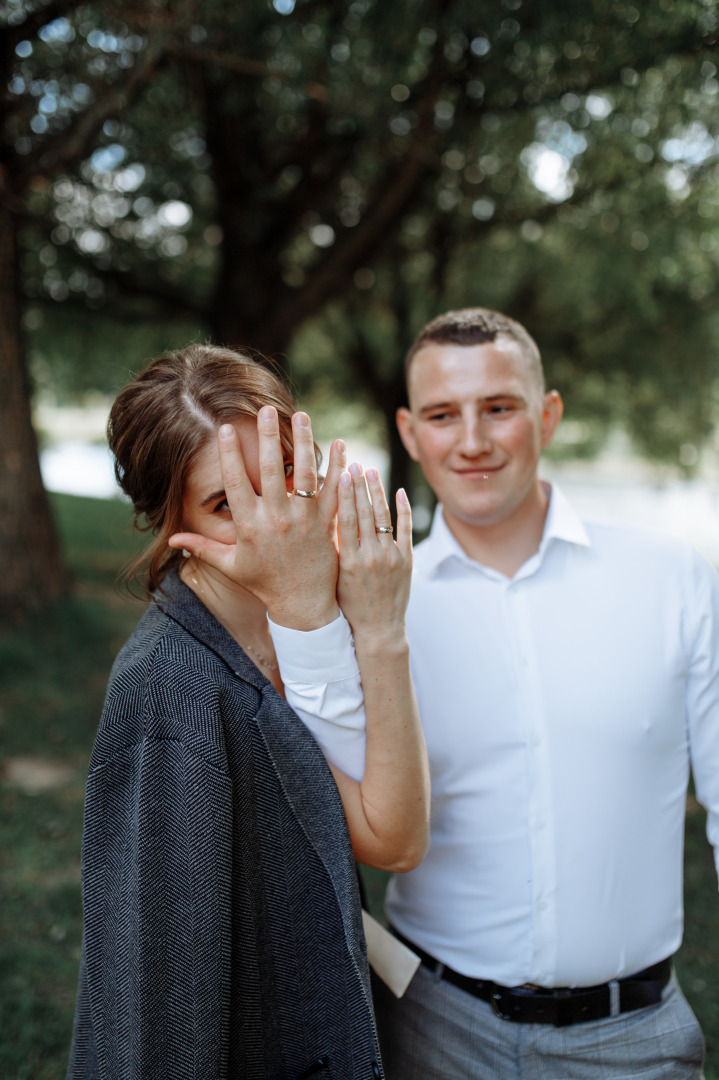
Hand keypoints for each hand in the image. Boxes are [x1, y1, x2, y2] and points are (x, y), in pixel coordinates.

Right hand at [169, 407, 344, 628]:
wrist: (303, 606)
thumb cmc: (265, 584)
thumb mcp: (231, 566)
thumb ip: (202, 548)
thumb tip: (171, 539)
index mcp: (250, 527)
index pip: (236, 484)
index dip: (230, 456)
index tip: (226, 429)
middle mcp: (276, 521)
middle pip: (270, 471)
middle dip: (267, 437)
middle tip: (265, 409)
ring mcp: (304, 522)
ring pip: (304, 475)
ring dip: (303, 443)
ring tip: (301, 416)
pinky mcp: (327, 525)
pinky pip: (334, 492)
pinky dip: (339, 468)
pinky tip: (340, 444)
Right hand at [336, 464, 411, 644]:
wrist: (378, 629)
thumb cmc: (348, 606)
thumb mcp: (335, 578)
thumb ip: (332, 550)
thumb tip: (321, 520)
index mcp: (350, 561)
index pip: (346, 519)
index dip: (344, 494)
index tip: (342, 472)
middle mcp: (371, 557)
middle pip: (365, 513)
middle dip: (360, 486)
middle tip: (356, 463)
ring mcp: (391, 558)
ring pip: (384, 517)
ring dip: (378, 491)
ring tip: (372, 471)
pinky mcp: (407, 560)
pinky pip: (405, 529)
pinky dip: (403, 509)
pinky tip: (398, 491)